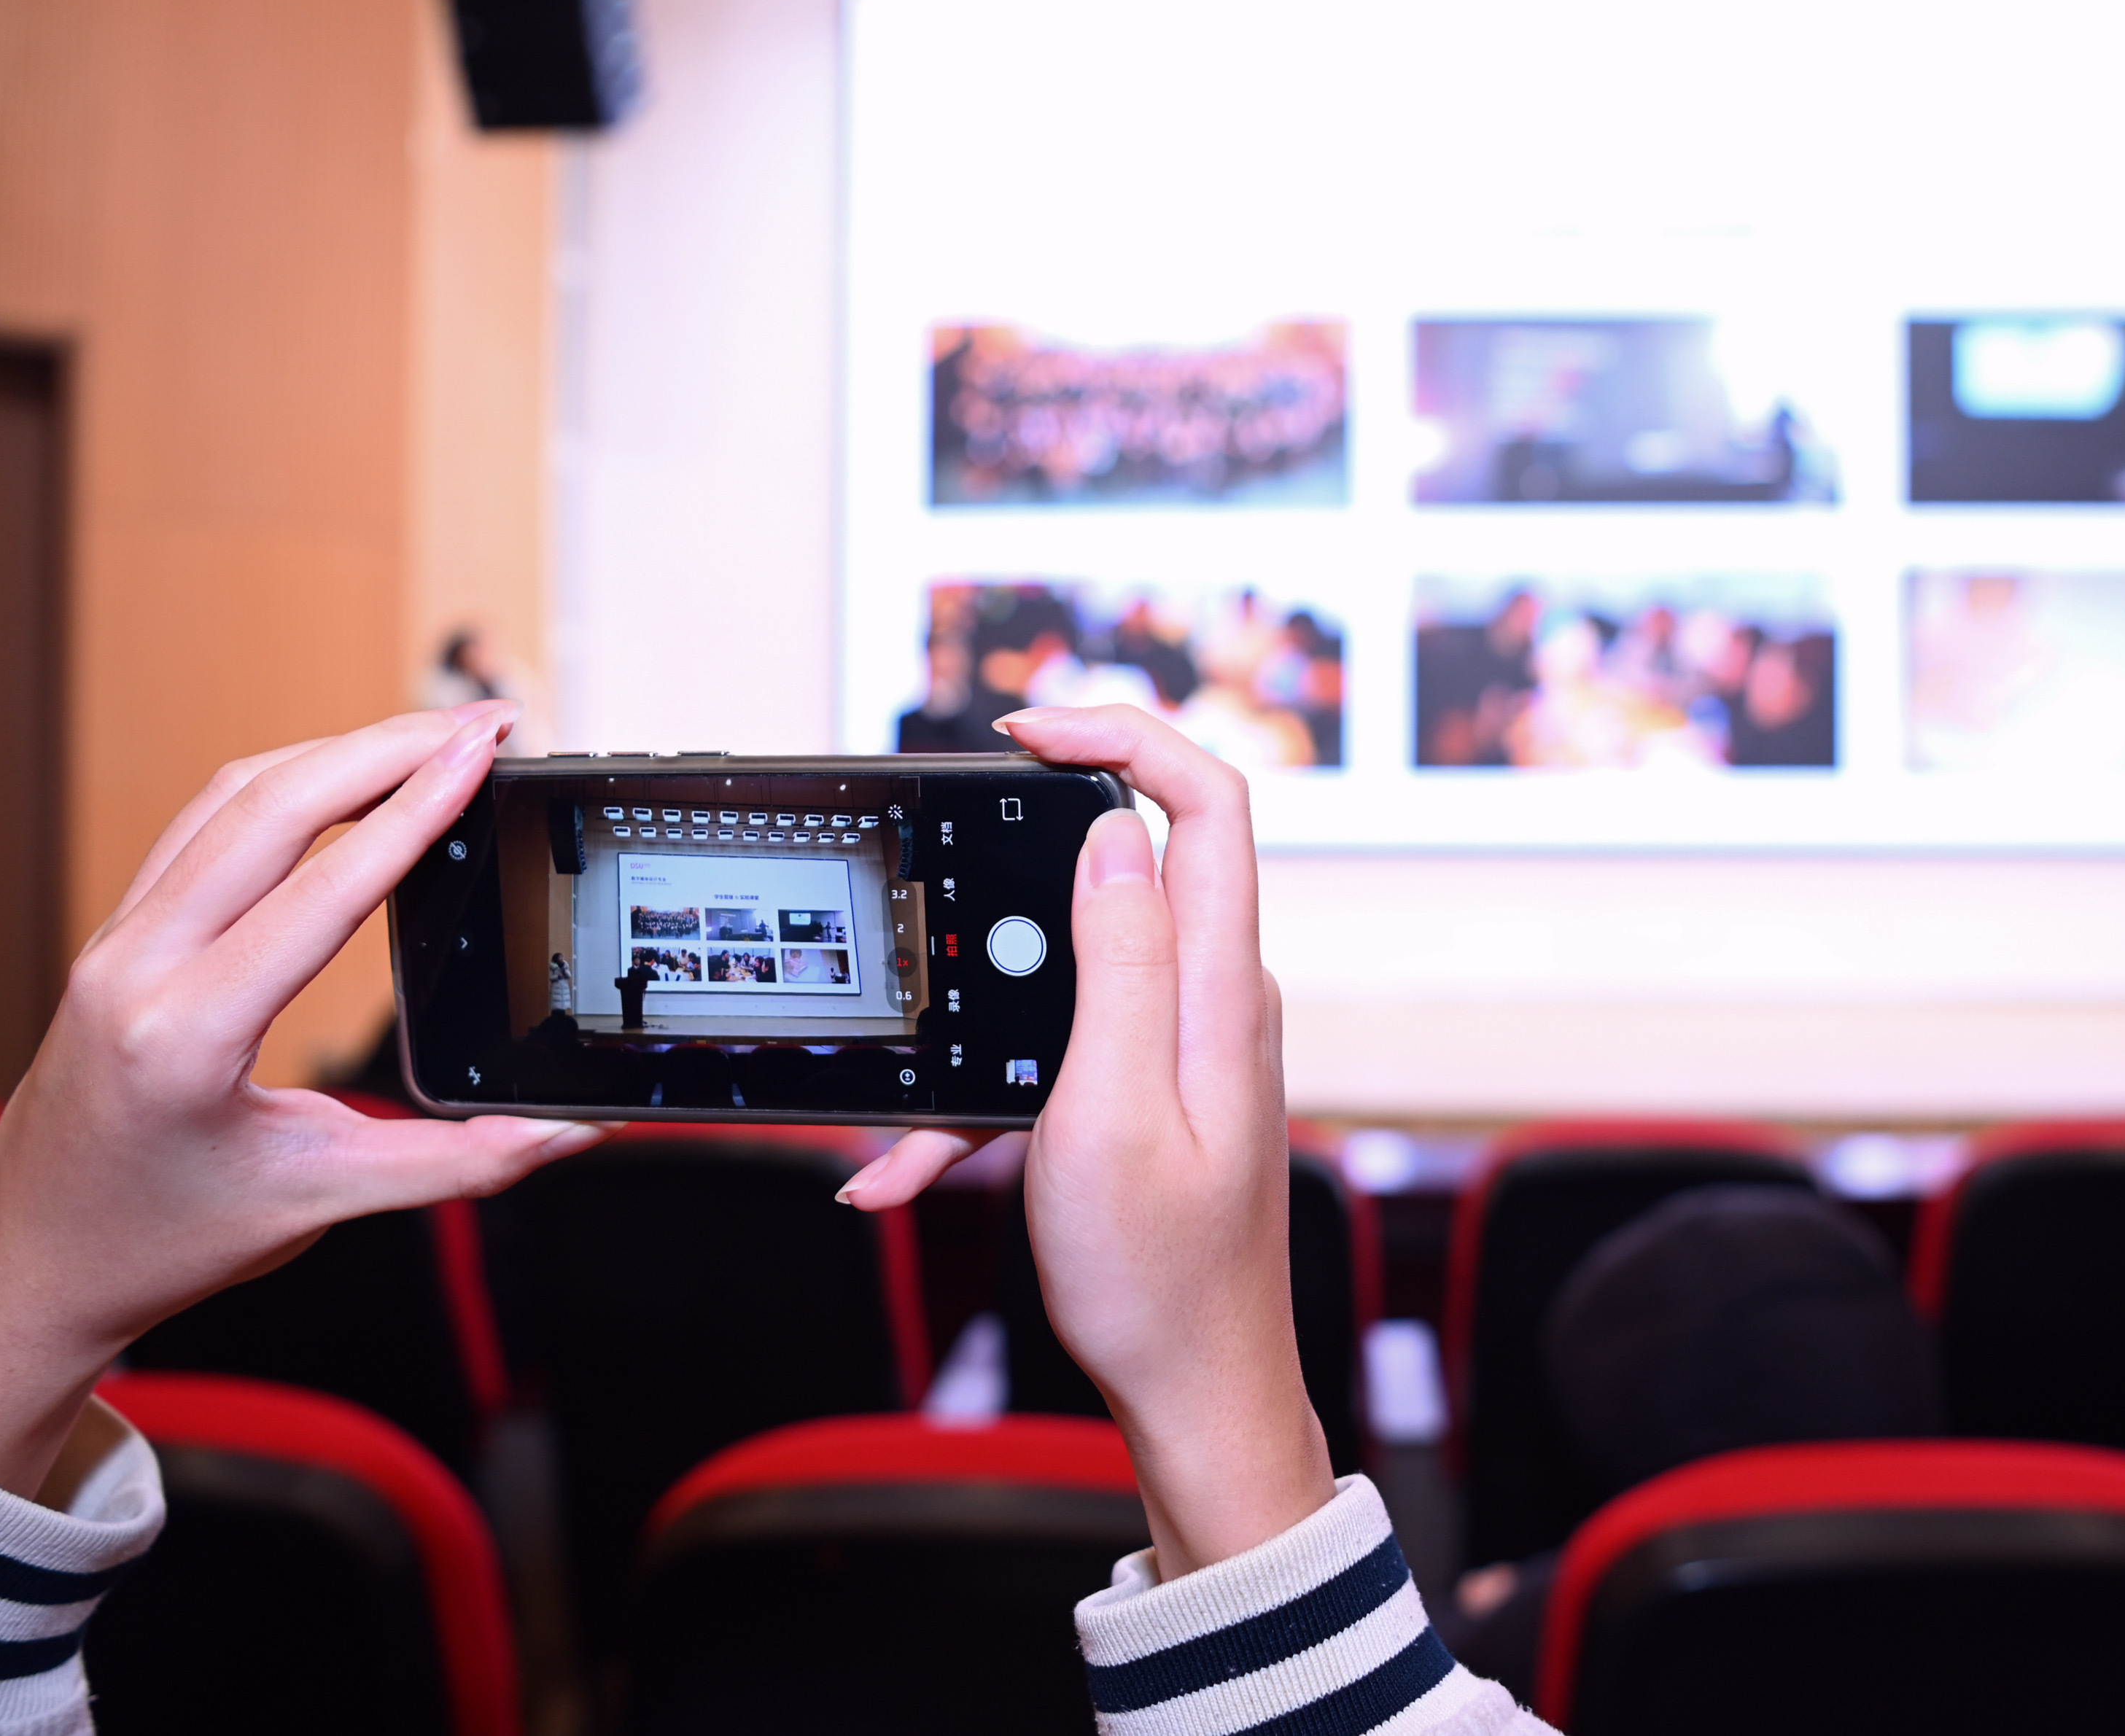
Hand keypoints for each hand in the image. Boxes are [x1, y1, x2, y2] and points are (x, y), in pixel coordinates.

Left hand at [0, 704, 611, 1497]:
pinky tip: (343, 778)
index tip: (482, 752)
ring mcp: (116, 943)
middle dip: (387, 747)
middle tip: (483, 722)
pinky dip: (284, 785)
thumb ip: (460, 1163)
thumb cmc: (157, 1242)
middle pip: (273, 806)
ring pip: (231, 799)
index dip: (417, 809)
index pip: (325, 889)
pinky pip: (201, 826)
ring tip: (430, 736)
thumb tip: (567, 1132)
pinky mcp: (117, 938)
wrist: (34, 1266)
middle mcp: (138, 968)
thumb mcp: (320, 1203)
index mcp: (187, 1033)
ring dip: (336, 753)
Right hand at [843, 706, 1335, 1576]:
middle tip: (943, 871)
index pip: (1206, 801)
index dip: (1122, 736)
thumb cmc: (1158, 1277)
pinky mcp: (1155, 1083)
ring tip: (906, 1130)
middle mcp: (1216, 995)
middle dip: (1023, 859)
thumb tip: (1113, 832)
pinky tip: (910, 1173)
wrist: (1195, 1391)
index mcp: (1218, 987)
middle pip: (1138, 855)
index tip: (1023, 732)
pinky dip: (985, 1097)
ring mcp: (1188, 1038)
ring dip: (983, 1022)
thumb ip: (1115, 963)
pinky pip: (1063, 1050)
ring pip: (1075, 967)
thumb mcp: (1110, 1110)